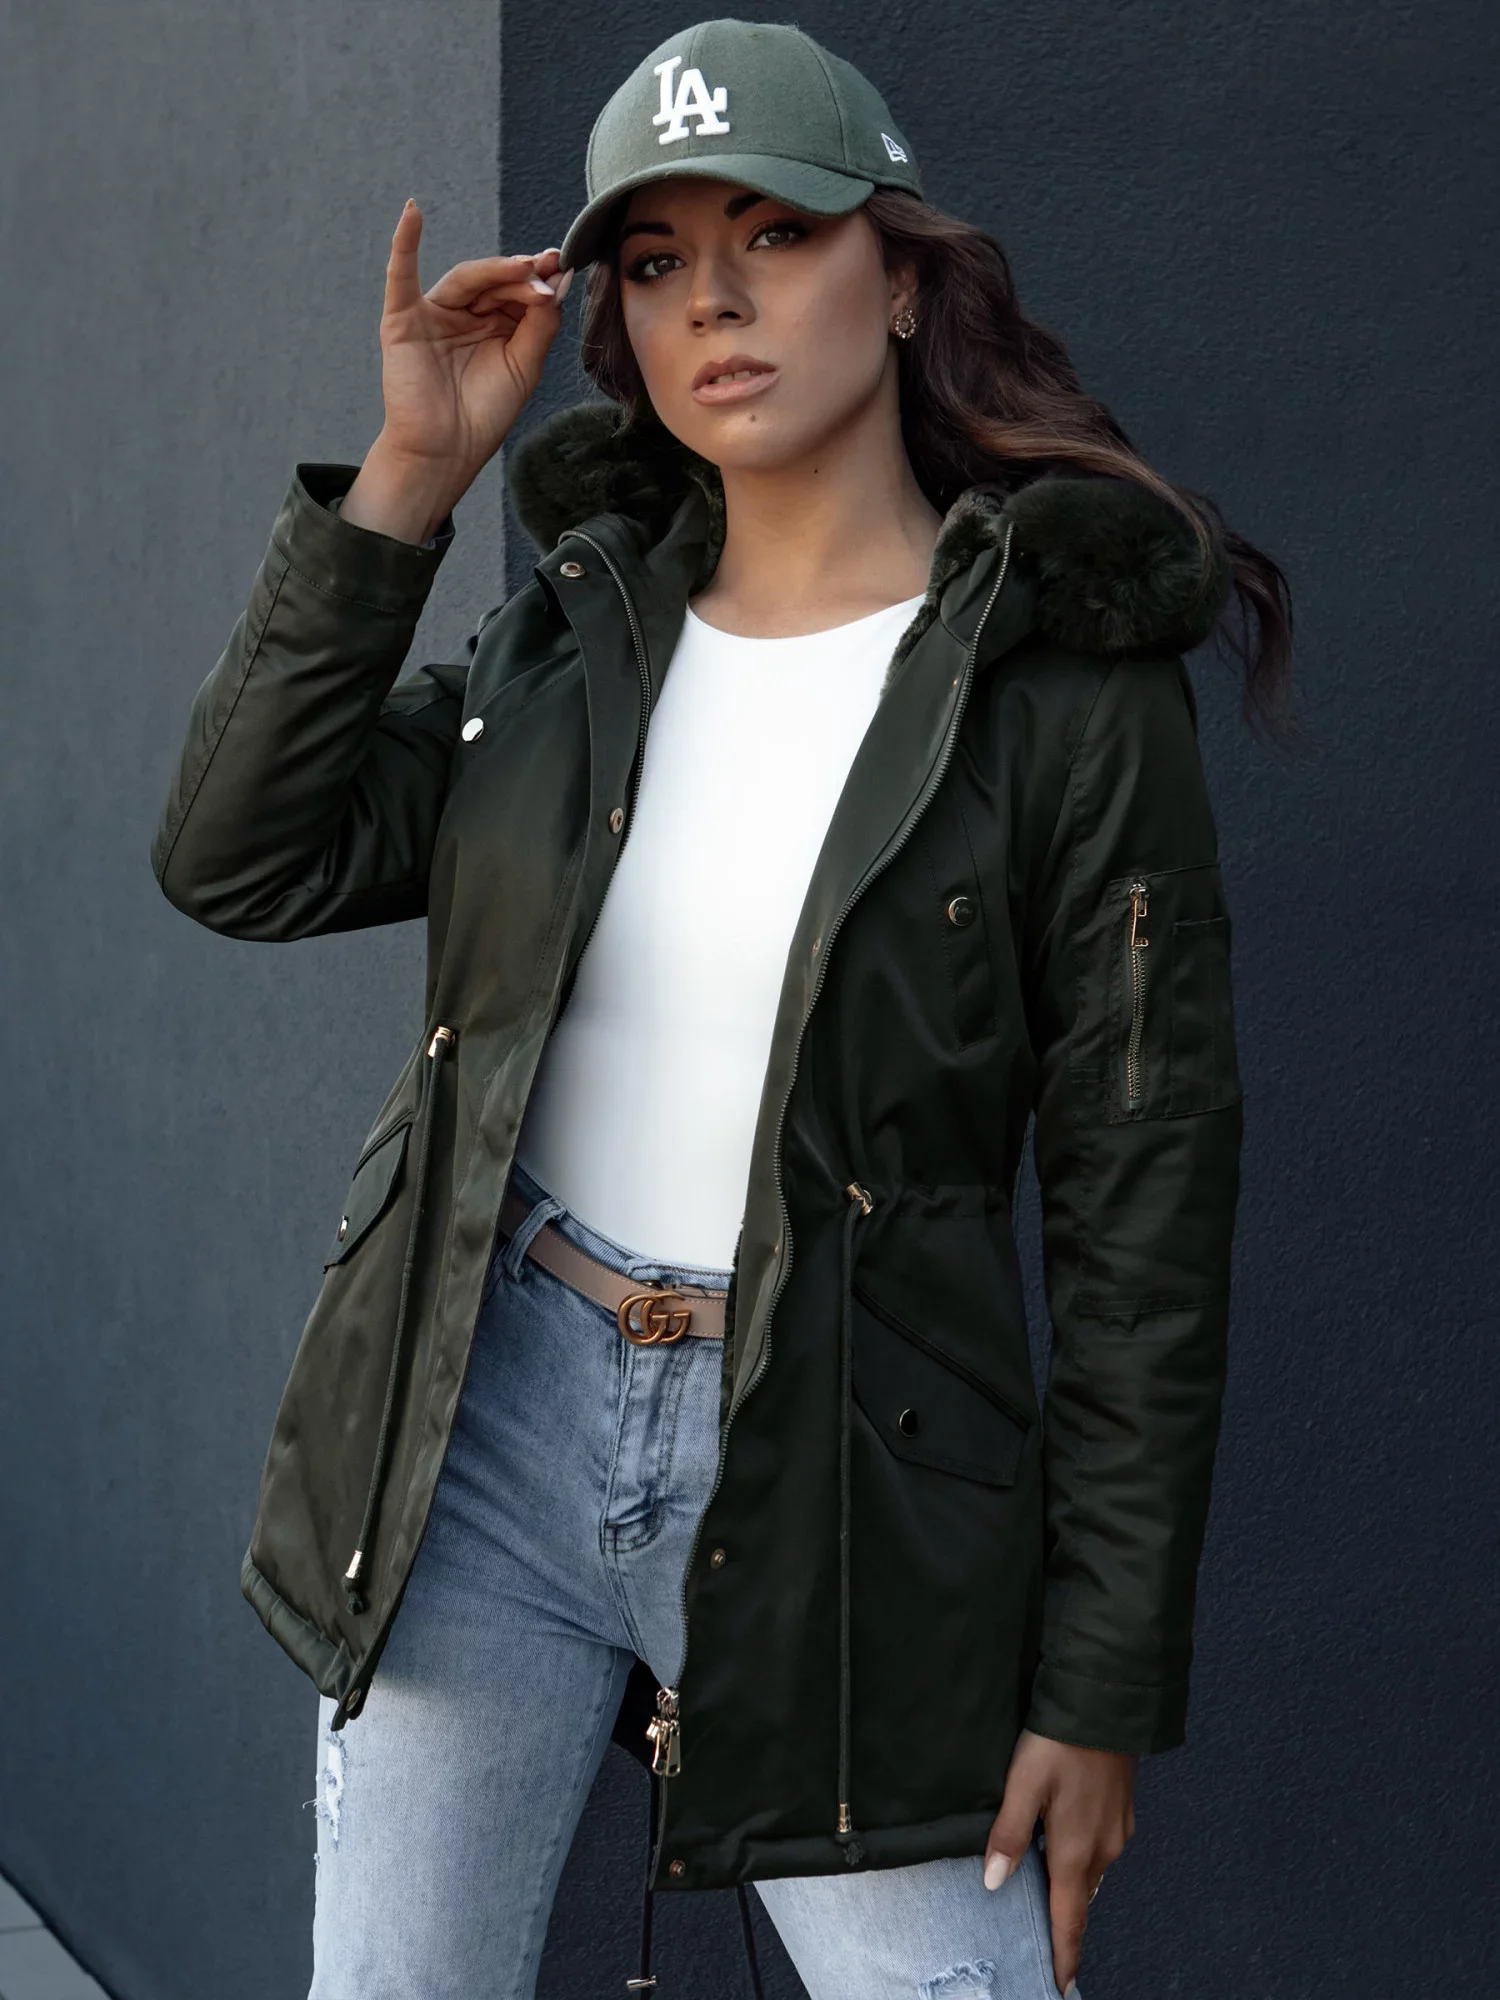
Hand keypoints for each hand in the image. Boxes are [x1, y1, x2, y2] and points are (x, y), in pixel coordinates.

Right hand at [352, 200, 572, 532]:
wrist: (447, 452)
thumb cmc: (484, 414)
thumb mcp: (524, 366)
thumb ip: (541, 324)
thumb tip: (560, 280)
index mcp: (496, 324)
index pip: (519, 292)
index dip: (540, 279)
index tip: (564, 265)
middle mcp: (466, 314)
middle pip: (496, 283)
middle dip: (523, 276)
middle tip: (548, 270)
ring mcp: (434, 314)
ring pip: (466, 279)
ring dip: (495, 271)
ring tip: (525, 267)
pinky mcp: (403, 320)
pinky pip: (401, 277)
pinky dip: (404, 244)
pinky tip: (412, 214)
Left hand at [983, 1728, 1136, 1996]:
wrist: (1106, 1703)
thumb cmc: (1060, 1742)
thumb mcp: (1023, 1783)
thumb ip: (1007, 1834)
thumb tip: (993, 1882)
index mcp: (1076, 1851)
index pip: (1069, 1920)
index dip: (1063, 1955)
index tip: (1059, 1985)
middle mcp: (1103, 1850)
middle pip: (1078, 1898)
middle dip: (1062, 1919)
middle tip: (1041, 1937)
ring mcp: (1117, 1831)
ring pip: (1089, 1872)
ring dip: (1070, 1884)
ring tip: (1046, 1890)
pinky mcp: (1123, 1810)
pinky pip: (1100, 1848)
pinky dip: (1081, 1857)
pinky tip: (1063, 1841)